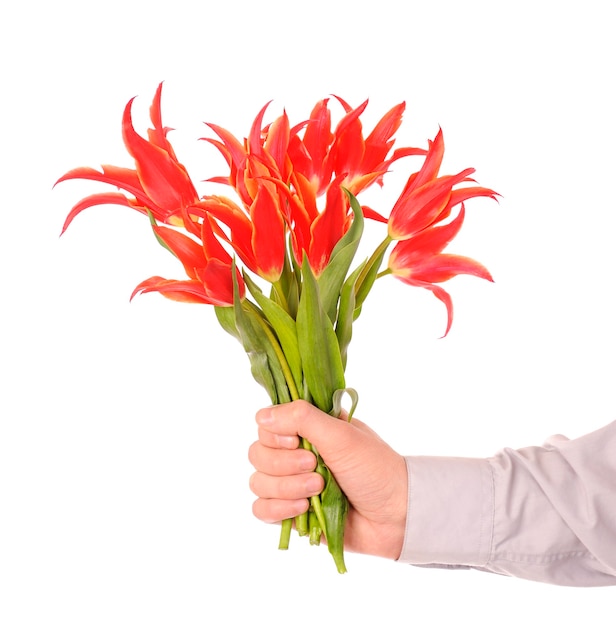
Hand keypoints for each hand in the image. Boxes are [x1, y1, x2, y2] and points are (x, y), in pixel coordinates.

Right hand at [248, 400, 407, 559]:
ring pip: (257, 482)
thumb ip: (301, 418)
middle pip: (257, 453)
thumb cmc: (374, 468)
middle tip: (315, 465)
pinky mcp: (292, 512)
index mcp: (307, 427)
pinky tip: (303, 510)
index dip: (275, 435)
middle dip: (284, 464)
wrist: (395, 515)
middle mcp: (295, 452)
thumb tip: (261, 414)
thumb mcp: (340, 434)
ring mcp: (292, 483)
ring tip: (318, 489)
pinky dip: (278, 509)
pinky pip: (261, 509)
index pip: (266, 424)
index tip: (297, 440)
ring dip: (286, 487)